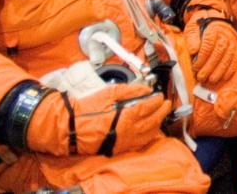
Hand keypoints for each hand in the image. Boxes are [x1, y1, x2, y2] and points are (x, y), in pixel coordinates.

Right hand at [29, 82, 168, 156]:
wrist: (71, 127)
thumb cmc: (88, 108)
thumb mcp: (109, 93)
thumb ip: (130, 90)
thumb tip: (146, 89)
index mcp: (128, 117)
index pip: (150, 107)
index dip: (157, 100)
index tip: (160, 95)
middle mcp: (130, 131)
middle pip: (154, 121)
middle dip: (162, 111)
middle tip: (166, 104)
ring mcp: (126, 141)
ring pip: (149, 134)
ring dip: (157, 123)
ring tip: (160, 115)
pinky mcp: (119, 147)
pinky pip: (140, 142)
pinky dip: (148, 134)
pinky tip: (148, 129)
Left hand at [190, 18, 236, 85]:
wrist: (213, 19)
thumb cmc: (201, 24)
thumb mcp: (192, 27)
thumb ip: (191, 38)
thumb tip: (193, 50)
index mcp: (213, 28)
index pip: (208, 44)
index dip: (201, 58)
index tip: (195, 67)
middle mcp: (225, 34)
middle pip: (218, 52)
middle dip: (209, 67)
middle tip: (201, 77)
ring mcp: (232, 41)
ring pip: (227, 57)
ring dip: (219, 71)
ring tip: (210, 80)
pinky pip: (235, 59)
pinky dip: (230, 70)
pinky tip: (223, 77)